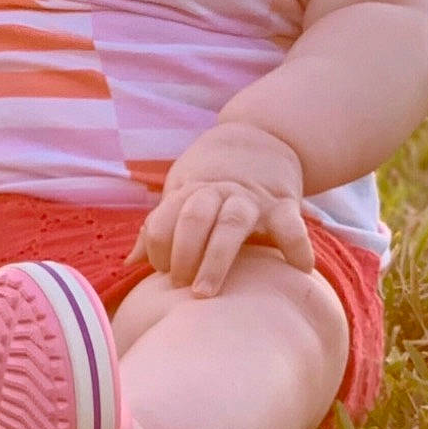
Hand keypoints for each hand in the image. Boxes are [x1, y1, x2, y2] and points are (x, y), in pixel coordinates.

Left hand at [122, 122, 313, 296]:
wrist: (262, 136)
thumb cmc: (212, 178)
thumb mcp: (182, 193)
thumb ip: (160, 228)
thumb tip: (130, 262)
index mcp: (190, 190)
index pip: (163, 217)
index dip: (157, 247)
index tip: (161, 272)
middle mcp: (219, 192)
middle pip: (194, 217)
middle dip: (182, 253)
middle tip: (180, 286)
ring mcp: (252, 198)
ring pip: (232, 222)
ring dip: (216, 257)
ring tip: (206, 292)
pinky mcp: (284, 203)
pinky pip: (291, 224)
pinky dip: (296, 246)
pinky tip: (297, 270)